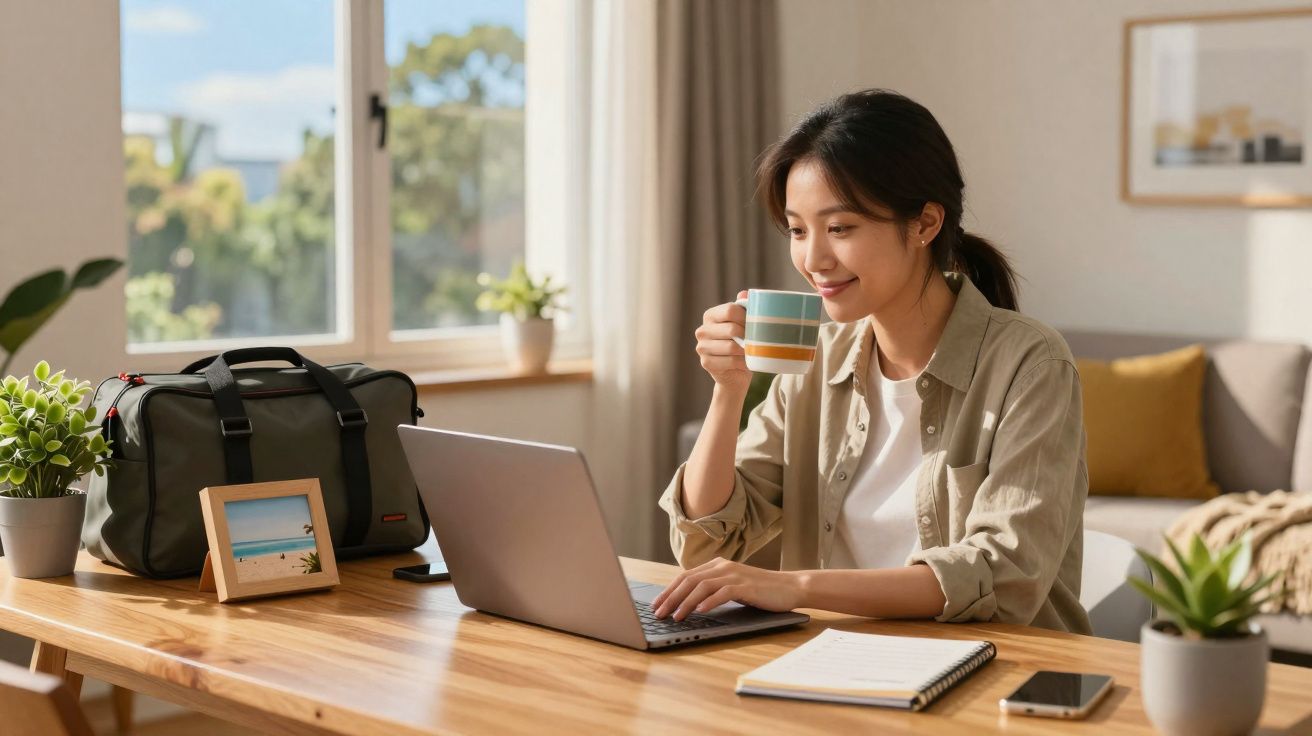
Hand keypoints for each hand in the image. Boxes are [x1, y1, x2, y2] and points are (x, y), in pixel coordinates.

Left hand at [650, 557, 803, 620]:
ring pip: (702, 586)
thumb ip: (713, 589)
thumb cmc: (760, 591)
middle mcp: (723, 567)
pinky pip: (722, 593)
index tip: (656, 604)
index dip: (668, 590)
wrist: (790, 587)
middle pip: (689, 580)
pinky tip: (700, 612)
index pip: (685, 576)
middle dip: (670, 597)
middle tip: (658, 613)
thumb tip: (688, 603)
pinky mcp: (746, 586)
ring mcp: (734, 575)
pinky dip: (709, 602)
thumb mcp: (733, 586)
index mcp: (717, 565)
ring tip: (675, 616)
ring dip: (686, 602)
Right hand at [695, 290, 751, 394]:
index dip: (746, 317)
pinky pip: (730, 361)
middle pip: (731, 329)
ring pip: (731, 346)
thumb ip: (744, 308)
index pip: (730, 310)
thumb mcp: (743, 324)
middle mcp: (702, 330)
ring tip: (752, 352)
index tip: (756, 324)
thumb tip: (745, 293)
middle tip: (756, 341)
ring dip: (746, 351)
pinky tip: (746, 363)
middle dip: (748, 336)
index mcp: (710, 316)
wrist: (735, 373)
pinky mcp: (706, 363)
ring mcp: (701, 347)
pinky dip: (743, 363)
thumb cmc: (741, 344)